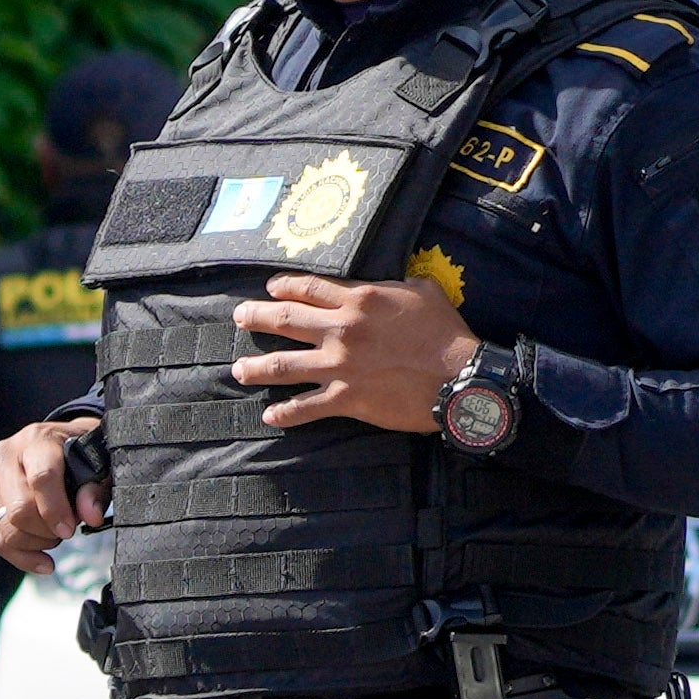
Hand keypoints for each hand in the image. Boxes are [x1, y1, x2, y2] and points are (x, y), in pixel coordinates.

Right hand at [0, 414, 97, 569]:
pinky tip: (44, 562)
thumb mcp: (98, 464)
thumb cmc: (82, 454)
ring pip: (6, 527)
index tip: (70, 530)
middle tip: (67, 531)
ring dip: (36, 542)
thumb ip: (95, 489)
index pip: (41, 478)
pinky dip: (22, 557)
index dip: (56, 509)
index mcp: (38, 439)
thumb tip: (90, 516)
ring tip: (56, 535)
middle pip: (19, 508)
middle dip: (46, 530)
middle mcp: (7, 455)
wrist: (61, 443)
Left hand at [238, 277, 499, 447]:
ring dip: (256, 367)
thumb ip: (397, 285)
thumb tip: (389, 283)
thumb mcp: (423, 292)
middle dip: (257, 317)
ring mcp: (340, 366)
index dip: (285, 286)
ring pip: (284, 365)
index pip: (310, 288)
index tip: (269, 289)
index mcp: (359, 299)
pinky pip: (306, 407)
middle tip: (239, 317)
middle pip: (286, 320)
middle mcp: (342, 330)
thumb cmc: (446, 333)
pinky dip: (285, 413)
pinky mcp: (346, 398)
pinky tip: (270, 415)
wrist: (459, 378)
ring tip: (239, 369)